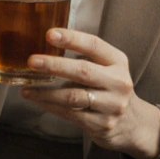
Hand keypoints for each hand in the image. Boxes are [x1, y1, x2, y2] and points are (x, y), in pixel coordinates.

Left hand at [20, 28, 159, 158]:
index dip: (72, 39)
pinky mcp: (102, 124)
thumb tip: (47, 48)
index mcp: (117, 61)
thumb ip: (86, 59)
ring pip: (73, 96)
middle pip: (83, 71)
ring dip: (46, 92)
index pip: (94, 45)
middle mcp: (118, 82)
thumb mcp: (108, 69)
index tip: (50, 34)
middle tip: (32, 61)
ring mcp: (111, 105)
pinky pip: (70, 114)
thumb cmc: (110, 89)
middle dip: (54, 65)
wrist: (132, 123)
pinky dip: (50, 106)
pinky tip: (38, 101)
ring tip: (27, 89)